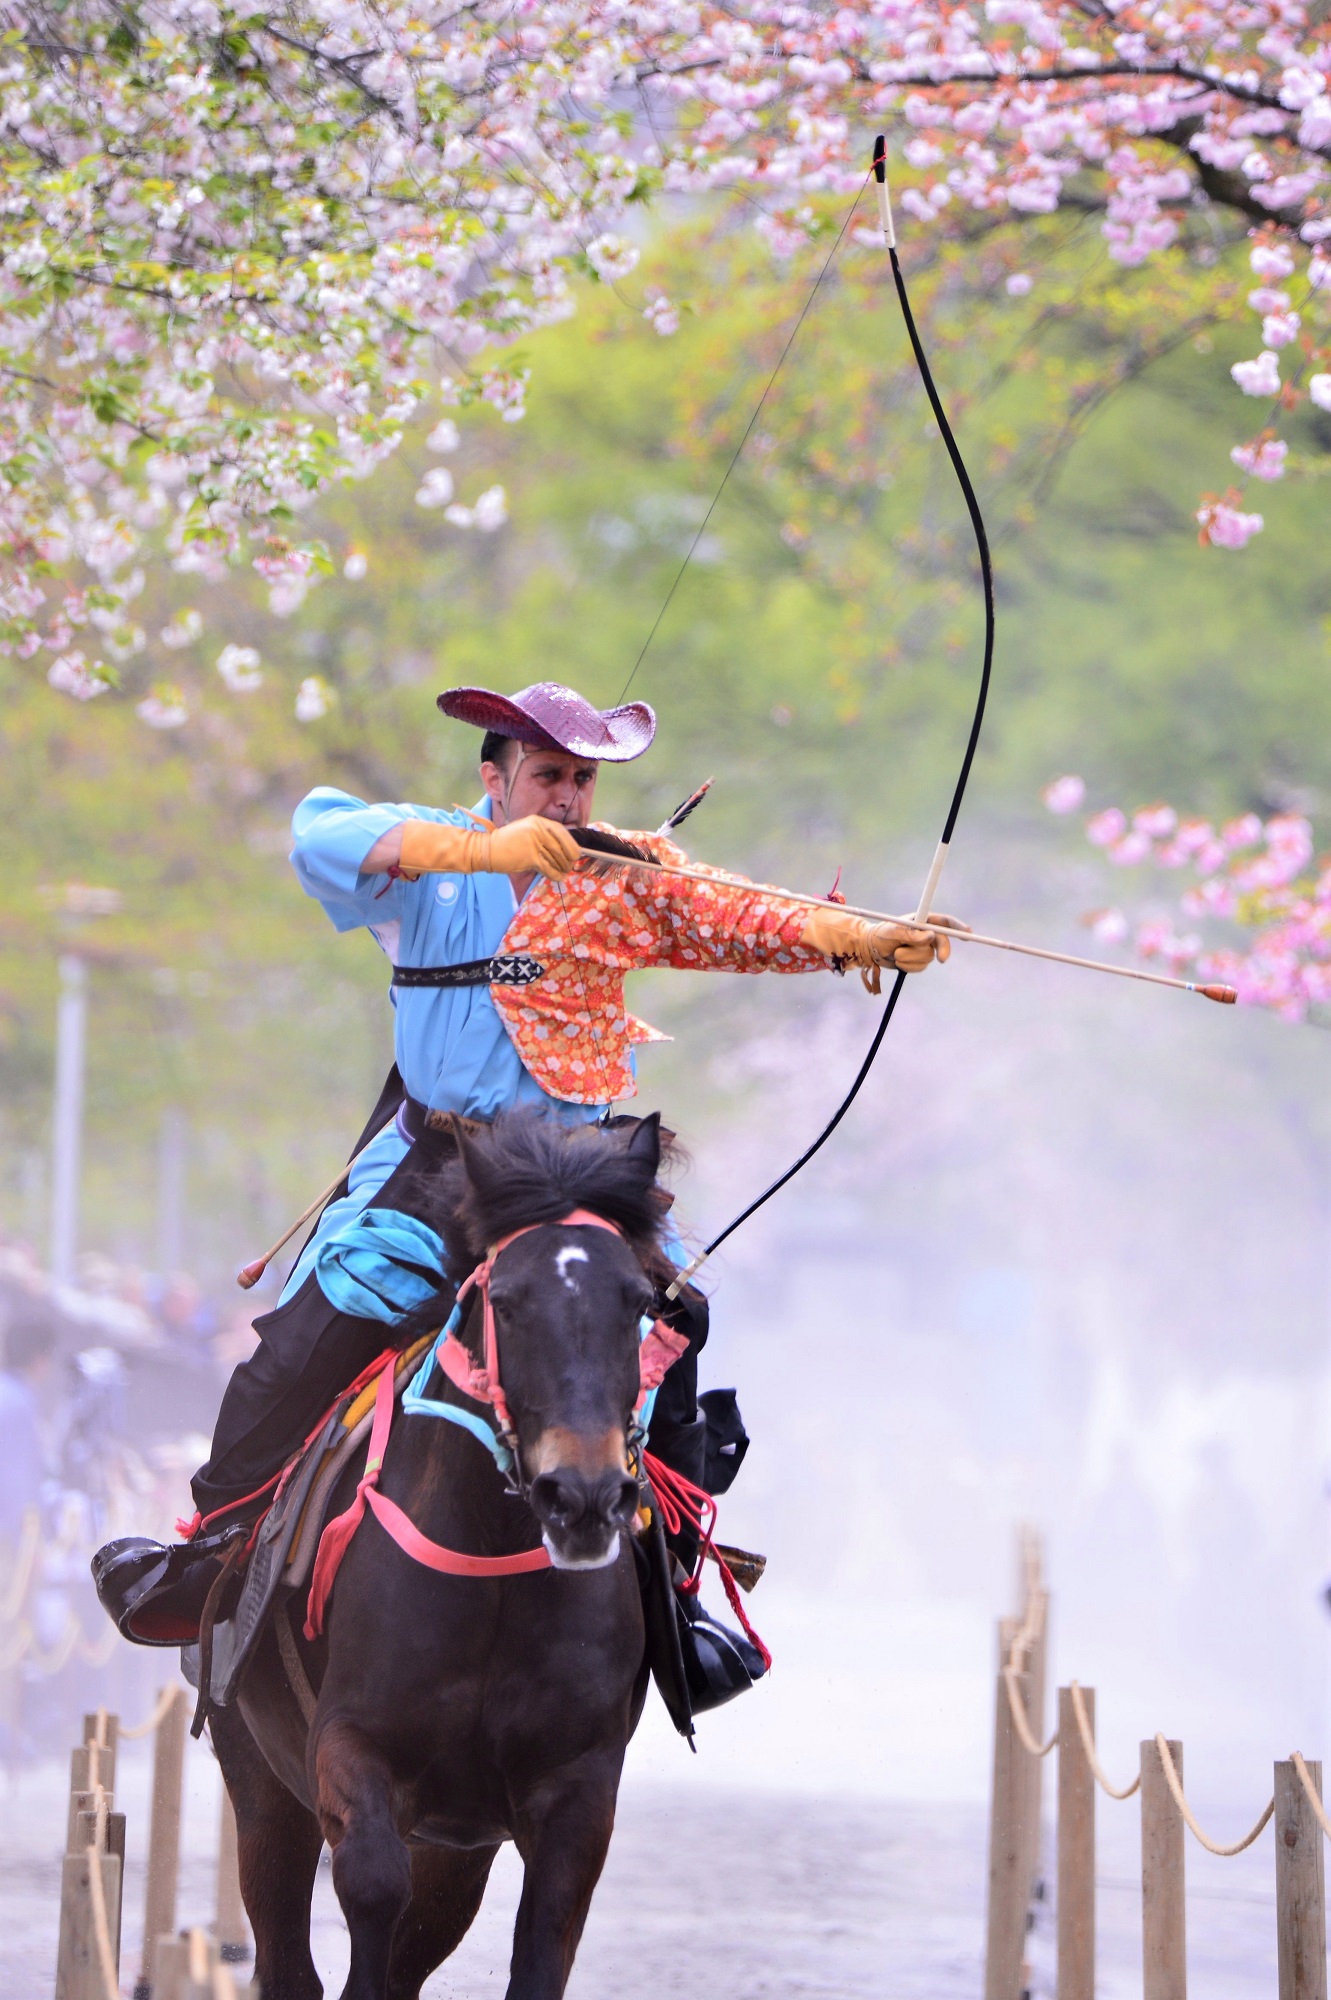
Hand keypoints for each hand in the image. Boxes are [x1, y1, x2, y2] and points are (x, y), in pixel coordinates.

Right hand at [486, 814, 582, 879]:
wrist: (486, 849)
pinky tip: (557, 877)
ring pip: (556, 858)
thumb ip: (543, 835)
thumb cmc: (506, 842)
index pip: (561, 831)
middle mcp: (537, 829)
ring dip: (562, 868)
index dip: (570, 843)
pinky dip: (555, 874)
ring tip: (563, 872)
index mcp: (537, 821)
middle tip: (569, 866)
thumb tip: (563, 848)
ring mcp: (534, 843)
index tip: (576, 853)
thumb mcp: (526, 831)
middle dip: (567, 859)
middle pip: (560, 847)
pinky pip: (549, 868)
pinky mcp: (530, 857)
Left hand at [800, 905, 950, 975]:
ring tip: (896, 953)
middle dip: (942, 950)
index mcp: (922, 921)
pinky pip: (920, 967)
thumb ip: (911, 934)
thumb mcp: (893, 931)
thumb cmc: (880, 935)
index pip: (944, 922)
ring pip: (928, 957)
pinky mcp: (917, 961)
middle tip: (942, 959)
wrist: (870, 950)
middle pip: (942, 942)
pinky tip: (898, 962)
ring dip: (912, 958)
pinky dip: (909, 966)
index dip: (957, 926)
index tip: (967, 934)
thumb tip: (930, 936)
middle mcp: (925, 933)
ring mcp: (922, 948)